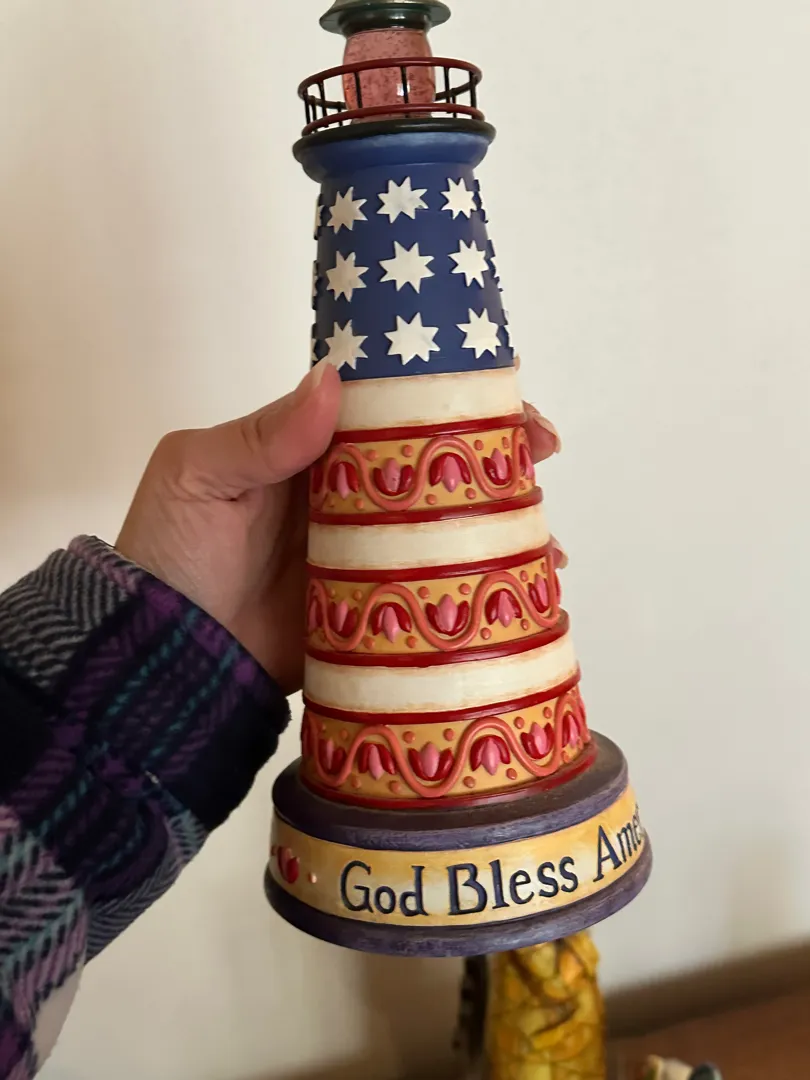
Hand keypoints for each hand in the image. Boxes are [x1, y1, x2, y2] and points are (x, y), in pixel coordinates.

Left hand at [117, 366, 562, 694]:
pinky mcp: (380, 609)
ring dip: (506, 527)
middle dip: (498, 455)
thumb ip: (264, 435)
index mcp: (315, 450)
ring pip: (451, 527)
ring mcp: (371, 554)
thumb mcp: (200, 475)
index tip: (504, 384)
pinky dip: (483, 589)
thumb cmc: (169, 551)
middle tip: (543, 454)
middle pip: (438, 464)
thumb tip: (332, 380)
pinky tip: (524, 594)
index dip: (448, 392)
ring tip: (547, 544)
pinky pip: (437, 592)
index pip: (392, 408)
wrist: (165, 655)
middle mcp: (354, 496)